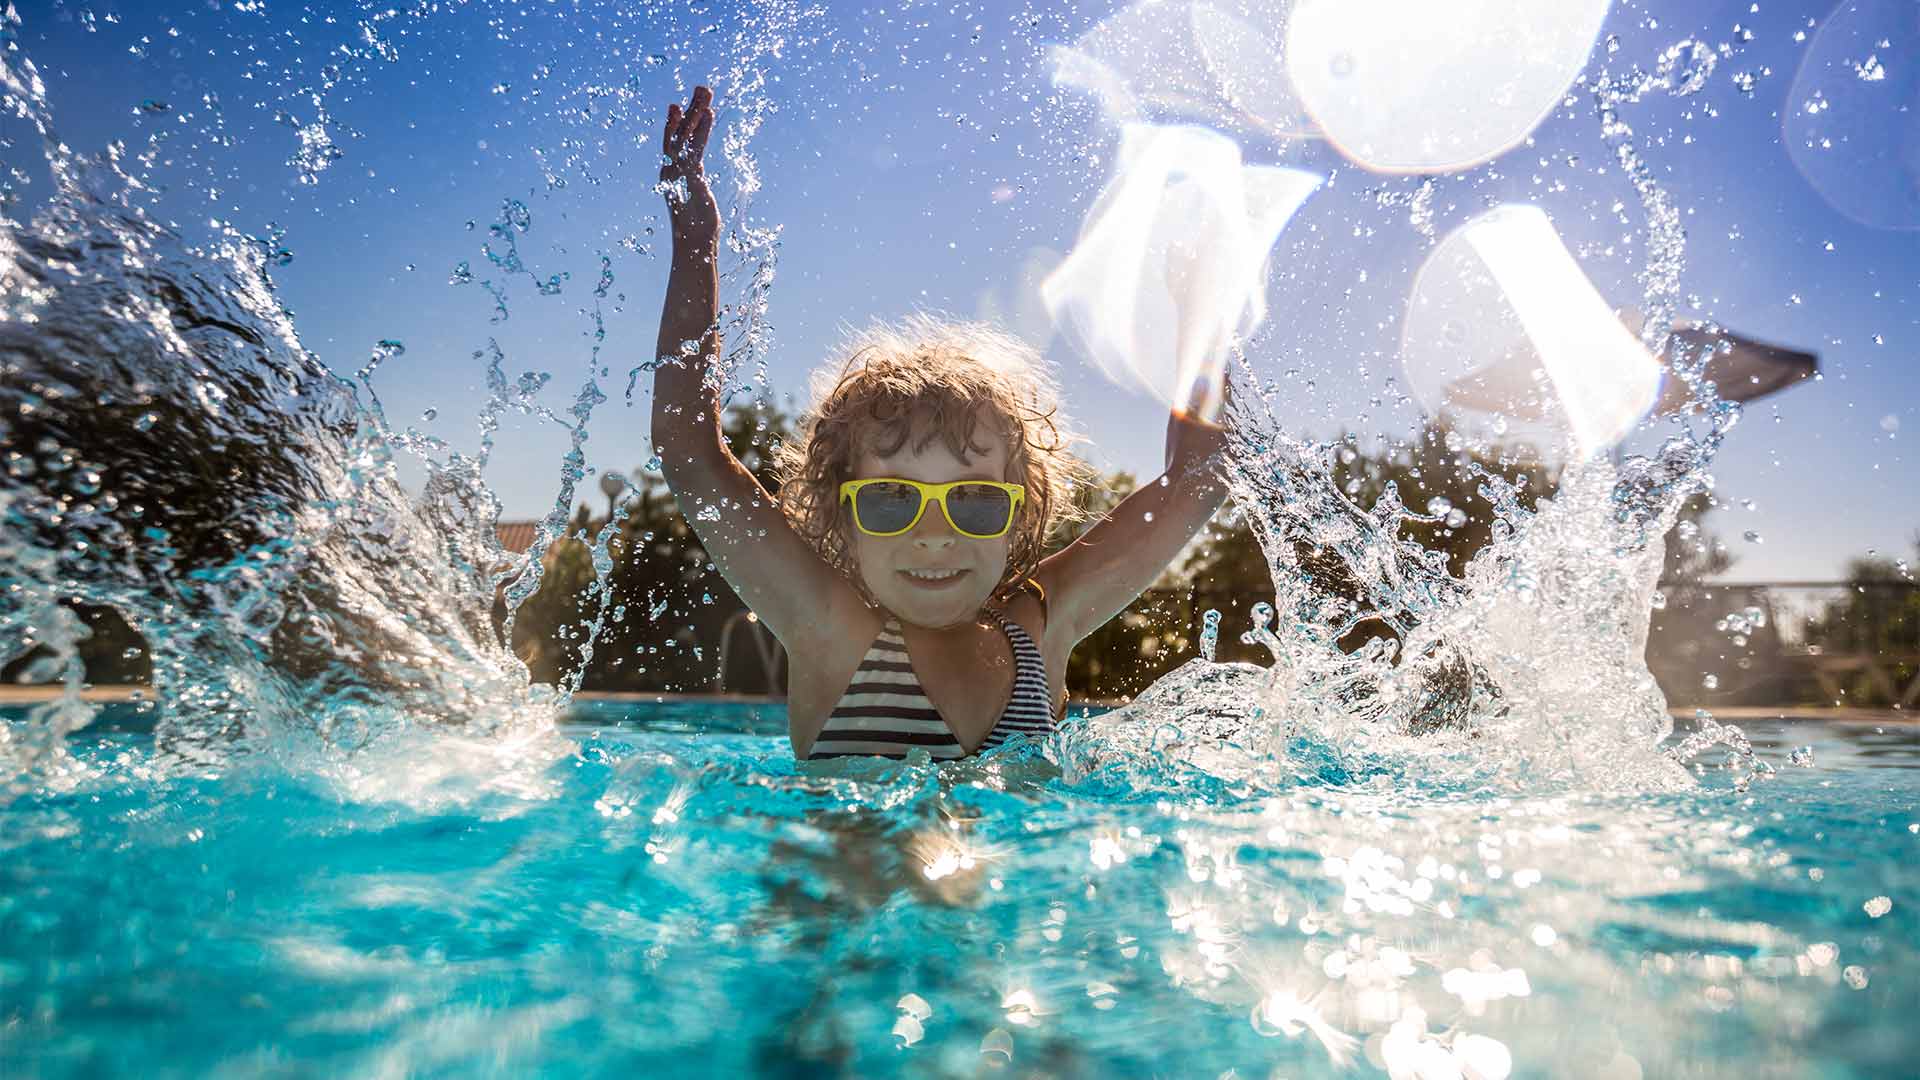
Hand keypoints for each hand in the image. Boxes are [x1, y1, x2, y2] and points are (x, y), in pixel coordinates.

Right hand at [660, 85, 719, 246]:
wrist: (694, 246)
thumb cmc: (698, 226)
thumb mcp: (698, 196)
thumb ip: (695, 179)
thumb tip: (696, 170)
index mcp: (673, 172)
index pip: (676, 142)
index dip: (679, 122)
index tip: (682, 104)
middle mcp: (672, 169)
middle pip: (679, 132)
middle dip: (690, 109)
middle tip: (700, 87)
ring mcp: (678, 172)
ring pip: (685, 136)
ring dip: (696, 112)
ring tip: (704, 92)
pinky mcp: (688, 177)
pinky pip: (695, 148)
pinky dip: (701, 130)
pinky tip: (708, 114)